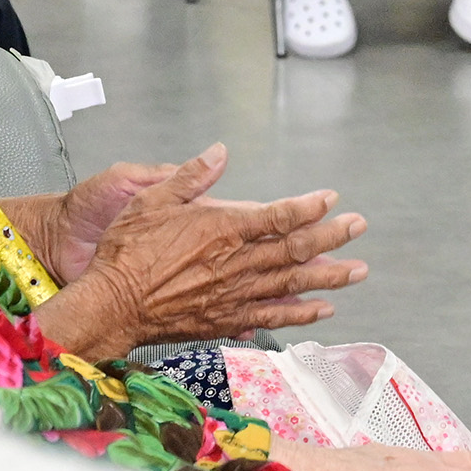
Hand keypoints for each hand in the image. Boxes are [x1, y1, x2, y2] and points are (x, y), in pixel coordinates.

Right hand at [27, 144, 368, 358]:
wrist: (111, 304)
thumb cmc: (128, 251)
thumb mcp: (153, 199)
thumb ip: (192, 176)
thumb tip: (220, 151)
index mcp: (222, 229)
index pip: (278, 216)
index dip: (308, 207)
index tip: (330, 199)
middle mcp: (236, 263)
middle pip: (295, 249)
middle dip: (332, 237)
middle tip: (358, 227)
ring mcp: (234, 294)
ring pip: (292, 283)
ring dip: (328, 276)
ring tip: (357, 270)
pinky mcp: (226, 319)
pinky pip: (273, 315)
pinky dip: (301, 312)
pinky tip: (322, 309)